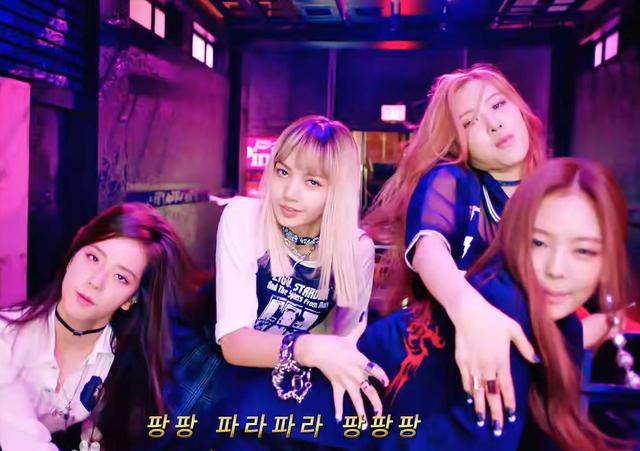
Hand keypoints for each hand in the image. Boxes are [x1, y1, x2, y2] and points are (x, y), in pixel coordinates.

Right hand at [296, 325, 388, 426]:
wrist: (316, 350)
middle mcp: (354, 373)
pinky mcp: (336, 385)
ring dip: (360, 412)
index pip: (373, 369)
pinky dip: (338, 409)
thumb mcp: (349, 337)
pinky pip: (338, 399)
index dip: (380, 375)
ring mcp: (345, 381)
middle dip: (375, 402)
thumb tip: (365, 316)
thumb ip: (359, 329)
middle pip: (367, 390)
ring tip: (366, 424)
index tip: (386, 382)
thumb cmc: (334, 342)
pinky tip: (339, 420)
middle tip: (380, 414)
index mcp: (359, 361)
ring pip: (355, 398)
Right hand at [452, 296, 536, 432]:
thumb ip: (525, 346)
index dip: (509, 403)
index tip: (512, 416)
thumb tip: (536, 360)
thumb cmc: (493, 317)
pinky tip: (471, 399)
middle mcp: (487, 366)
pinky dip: (468, 391)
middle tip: (497, 429)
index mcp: (501, 360)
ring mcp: (472, 365)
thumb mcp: (514, 328)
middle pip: (491, 394)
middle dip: (494, 413)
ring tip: (482, 420)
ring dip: (480, 406)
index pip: (506, 387)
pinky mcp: (461, 361)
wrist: (467, 310)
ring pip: (477, 391)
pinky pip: (465, 380)